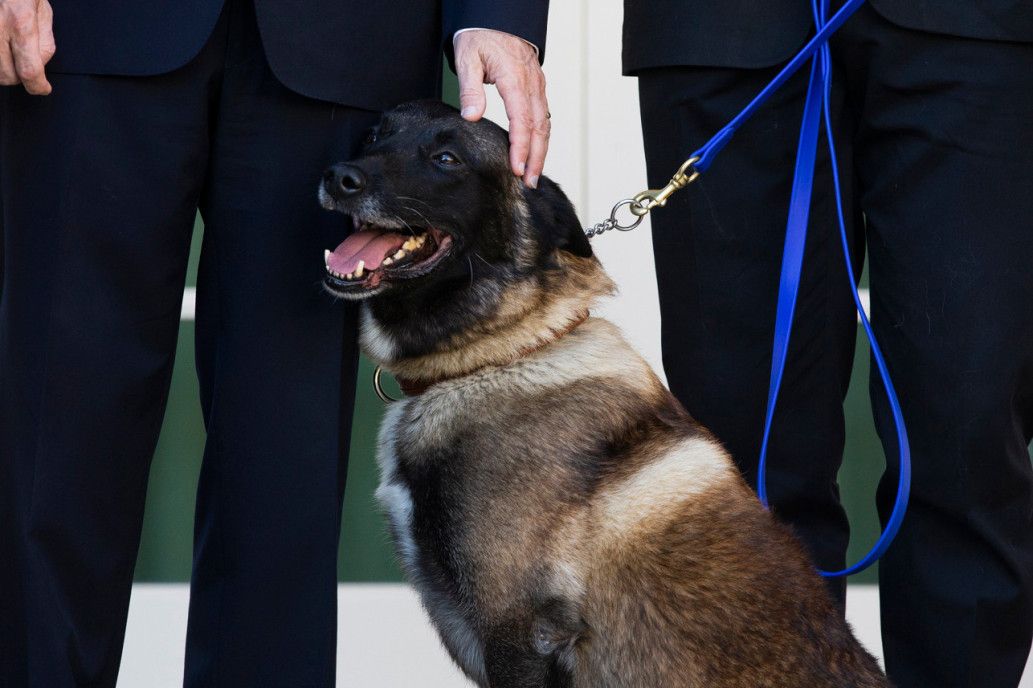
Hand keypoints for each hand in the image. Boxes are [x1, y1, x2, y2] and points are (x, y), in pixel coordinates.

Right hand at [0, 0, 54, 94]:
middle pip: (6, 75)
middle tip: (26, 67)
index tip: (43, 88)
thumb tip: (41, 67)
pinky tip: (2, 49)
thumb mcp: (42, 10)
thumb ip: (44, 42)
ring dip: (2, 69)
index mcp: (20, 23)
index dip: (38, 86)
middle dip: (20, 77)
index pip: (29, 70)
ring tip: (10, 55)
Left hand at [454, 29, 548, 187]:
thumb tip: (472, 116)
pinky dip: (541, 138)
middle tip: (529, 182)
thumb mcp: (468, 58)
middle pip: (539, 128)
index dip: (520, 147)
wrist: (496, 17)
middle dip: (536, 158)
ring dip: (541, 151)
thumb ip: (470, 89)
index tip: (516, 168)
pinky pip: (543, 116)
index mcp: (515, 79)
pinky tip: (534, 153)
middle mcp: (532, 85)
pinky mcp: (537, 88)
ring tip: (533, 175)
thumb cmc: (480, 36)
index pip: (521, 120)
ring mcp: (537, 86)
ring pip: (545, 124)